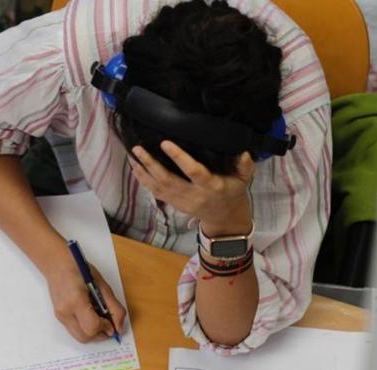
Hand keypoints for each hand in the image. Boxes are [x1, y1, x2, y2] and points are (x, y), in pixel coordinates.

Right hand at [43, 256, 126, 342]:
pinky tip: (90, 315)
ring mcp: (60, 316)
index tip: (112, 325)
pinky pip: (75, 330)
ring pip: (80, 337)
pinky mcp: (59, 317)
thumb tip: (119, 327)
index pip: (92, 327)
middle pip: (85, 337)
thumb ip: (114, 308)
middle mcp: (65, 311)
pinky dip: (85, 328)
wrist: (57, 264)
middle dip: (99, 335)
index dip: (105, 328)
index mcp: (76, 301)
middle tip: (108, 326)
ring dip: (92, 333)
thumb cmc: (79, 269)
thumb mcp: (102, 286)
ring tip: (99, 320)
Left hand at [131, 141, 254, 235]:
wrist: (225, 218)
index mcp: (210, 186)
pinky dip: (143, 180)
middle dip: (151, 164)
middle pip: (167, 179)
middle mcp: (193, 194)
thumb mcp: (243, 180)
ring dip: (142, 171)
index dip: (179, 158)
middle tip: (138, 148)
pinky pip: (155, 192)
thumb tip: (243, 152)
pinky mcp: (174, 203)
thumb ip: (245, 166)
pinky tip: (135, 168)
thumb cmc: (233, 192)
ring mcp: (181, 201)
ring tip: (132, 156)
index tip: (165, 143)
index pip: (193, 171)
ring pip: (157, 187)